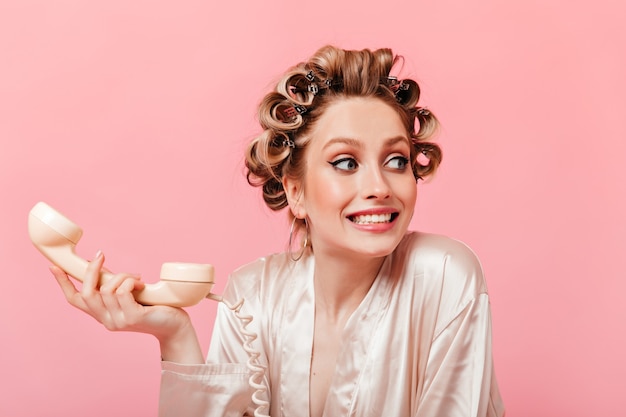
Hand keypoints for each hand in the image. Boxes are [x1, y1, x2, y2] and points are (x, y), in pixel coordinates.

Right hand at [50, 251, 203, 362]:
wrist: (175, 326)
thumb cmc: (154, 308)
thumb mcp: (129, 295)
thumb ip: (113, 285)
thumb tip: (98, 265)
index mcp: (102, 315)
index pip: (75, 301)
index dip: (63, 283)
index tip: (54, 267)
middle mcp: (106, 321)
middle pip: (86, 293)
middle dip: (91, 270)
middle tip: (100, 255)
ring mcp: (118, 321)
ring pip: (107, 289)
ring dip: (122, 276)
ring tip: (137, 278)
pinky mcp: (132, 318)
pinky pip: (122, 291)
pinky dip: (131, 281)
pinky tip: (142, 284)